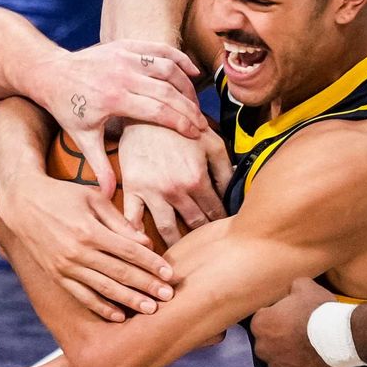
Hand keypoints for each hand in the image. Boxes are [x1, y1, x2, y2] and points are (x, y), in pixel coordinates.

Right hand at [0, 173, 176, 321]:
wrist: (22, 204)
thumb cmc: (62, 195)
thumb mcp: (92, 199)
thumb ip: (118, 222)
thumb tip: (145, 242)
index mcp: (89, 230)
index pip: (129, 251)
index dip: (151, 263)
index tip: (170, 274)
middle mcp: (78, 252)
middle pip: (120, 273)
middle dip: (147, 286)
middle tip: (169, 297)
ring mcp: (66, 267)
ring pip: (104, 289)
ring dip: (129, 301)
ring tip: (151, 310)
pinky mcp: (57, 276)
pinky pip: (82, 296)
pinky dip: (101, 308)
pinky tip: (119, 316)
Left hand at [35, 40, 205, 196]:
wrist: (50, 73)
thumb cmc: (68, 108)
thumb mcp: (82, 138)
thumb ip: (99, 167)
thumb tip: (108, 196)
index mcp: (113, 98)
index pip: (158, 110)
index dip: (180, 122)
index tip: (196, 134)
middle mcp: (121, 74)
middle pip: (168, 90)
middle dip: (189, 108)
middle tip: (203, 124)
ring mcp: (124, 56)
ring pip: (167, 68)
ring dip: (186, 85)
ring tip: (196, 104)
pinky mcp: (125, 45)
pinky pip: (159, 49)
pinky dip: (178, 59)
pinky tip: (192, 72)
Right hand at [119, 123, 233, 245]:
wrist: (146, 112)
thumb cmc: (181, 126)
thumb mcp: (212, 142)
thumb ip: (225, 170)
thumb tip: (234, 192)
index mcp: (196, 179)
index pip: (214, 212)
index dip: (221, 223)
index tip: (223, 232)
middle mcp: (175, 190)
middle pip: (193, 224)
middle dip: (202, 237)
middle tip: (207, 248)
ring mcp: (151, 192)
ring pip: (166, 229)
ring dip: (176, 244)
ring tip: (181, 254)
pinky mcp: (133, 189)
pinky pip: (132, 218)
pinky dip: (136, 235)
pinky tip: (143, 247)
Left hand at [250, 278, 344, 366]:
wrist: (343, 336)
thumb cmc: (320, 310)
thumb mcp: (304, 286)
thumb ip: (291, 287)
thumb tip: (290, 290)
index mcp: (261, 325)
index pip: (262, 321)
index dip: (276, 319)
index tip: (290, 318)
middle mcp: (264, 349)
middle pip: (267, 345)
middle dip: (279, 340)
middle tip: (299, 334)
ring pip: (278, 364)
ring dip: (288, 358)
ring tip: (308, 350)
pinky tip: (311, 365)